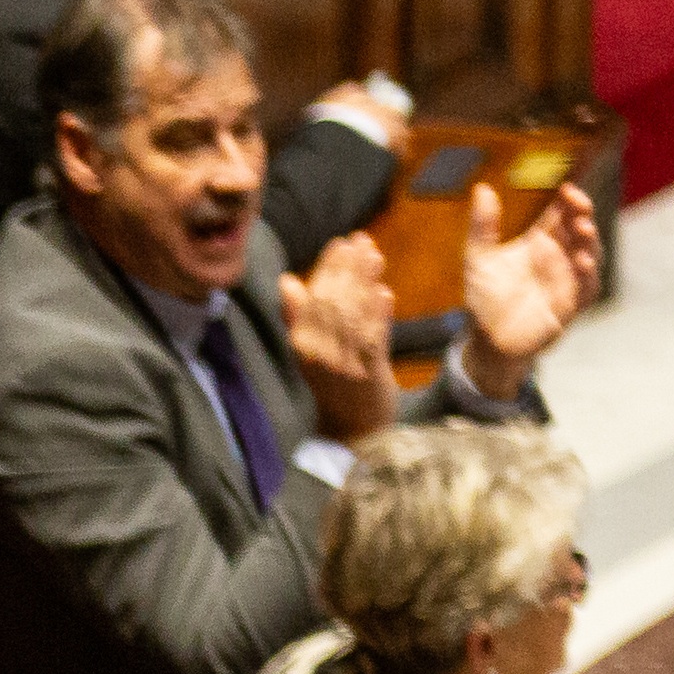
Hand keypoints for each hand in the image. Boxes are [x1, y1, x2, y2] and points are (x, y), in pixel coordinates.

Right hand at [277, 226, 397, 443]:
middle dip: (347, 268)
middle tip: (360, 241)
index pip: (313, 300)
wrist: (353, 432)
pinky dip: (379, 316)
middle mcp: (318, 354)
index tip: (340, 244)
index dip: (327, 269)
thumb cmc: (335, 387)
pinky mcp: (369, 375)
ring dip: (365, 284)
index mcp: (302, 346)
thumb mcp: (309, 352)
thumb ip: (298, 316)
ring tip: (375, 256)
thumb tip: (288, 281)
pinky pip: (373, 341)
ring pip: (353, 317)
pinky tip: (385, 294)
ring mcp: (343, 364)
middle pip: (332, 303)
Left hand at [455, 179, 603, 405]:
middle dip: (583, 215)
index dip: (569, 200)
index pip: (562, 214)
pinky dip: (587, 275)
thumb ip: (482, 226)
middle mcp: (560, 258)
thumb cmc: (486, 297)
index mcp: (542, 242)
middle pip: (580, 230)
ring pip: (590, 255)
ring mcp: (568, 281)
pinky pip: (586, 289)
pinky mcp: (570, 305)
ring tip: (582, 226)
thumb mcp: (478, 258)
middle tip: (578, 203)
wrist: (488, 339)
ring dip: (589, 241)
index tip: (566, 188)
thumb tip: (481, 188)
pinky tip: (583, 262)